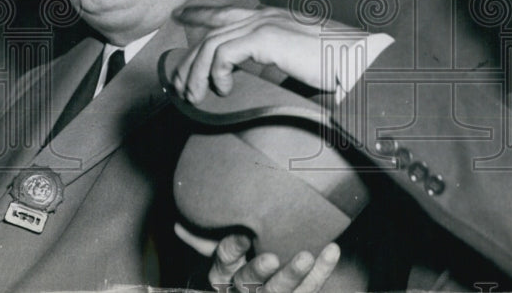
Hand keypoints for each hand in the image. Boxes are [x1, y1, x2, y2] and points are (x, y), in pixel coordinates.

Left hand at [172, 5, 358, 101]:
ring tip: (196, 96)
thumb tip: (261, 77)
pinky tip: (225, 89)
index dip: (202, 13)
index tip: (182, 16)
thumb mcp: (300, 58)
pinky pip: (224, 54)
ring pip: (212, 43)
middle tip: (179, 83)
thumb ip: (278, 59)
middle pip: (212, 28)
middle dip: (190, 57)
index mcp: (274, 17)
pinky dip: (218, 74)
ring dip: (197, 73)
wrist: (358, 58)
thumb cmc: (338, 62)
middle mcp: (265, 15)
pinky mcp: (265, 38)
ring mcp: (265, 24)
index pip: (228, 11)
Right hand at [175, 225, 339, 292]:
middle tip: (273, 258)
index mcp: (223, 278)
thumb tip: (180, 226)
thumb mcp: (221, 258)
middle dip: (259, 273)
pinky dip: (322, 272)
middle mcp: (242, 292)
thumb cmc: (237, 267)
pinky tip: (332, 250)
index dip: (232, 250)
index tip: (244, 235)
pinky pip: (308, 291)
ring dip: (295, 276)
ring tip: (308, 256)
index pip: (223, 264)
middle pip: (249, 286)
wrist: (253, 290)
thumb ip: (204, 239)